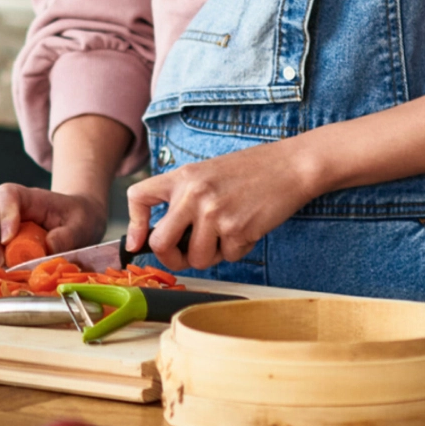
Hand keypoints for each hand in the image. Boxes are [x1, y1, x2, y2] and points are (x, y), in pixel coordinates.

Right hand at [0, 184, 107, 266]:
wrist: (76, 223)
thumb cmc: (77, 217)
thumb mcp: (80, 224)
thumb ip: (67, 236)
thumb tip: (48, 248)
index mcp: (26, 197)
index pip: (6, 195)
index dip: (4, 214)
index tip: (9, 239)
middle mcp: (4, 210)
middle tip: (0, 260)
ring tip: (2, 268)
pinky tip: (0, 271)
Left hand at [123, 140, 322, 270]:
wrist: (290, 166)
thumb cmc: (251, 171)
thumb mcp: (208, 173)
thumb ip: (185, 197)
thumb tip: (164, 236)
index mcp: (183, 177)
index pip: (139, 196)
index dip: (134, 225)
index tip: (138, 242)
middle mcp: (194, 194)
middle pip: (161, 243)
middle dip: (173, 258)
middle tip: (187, 254)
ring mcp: (214, 213)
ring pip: (197, 259)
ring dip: (213, 255)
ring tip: (228, 232)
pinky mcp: (237, 230)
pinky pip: (228, 258)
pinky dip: (238, 250)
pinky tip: (248, 227)